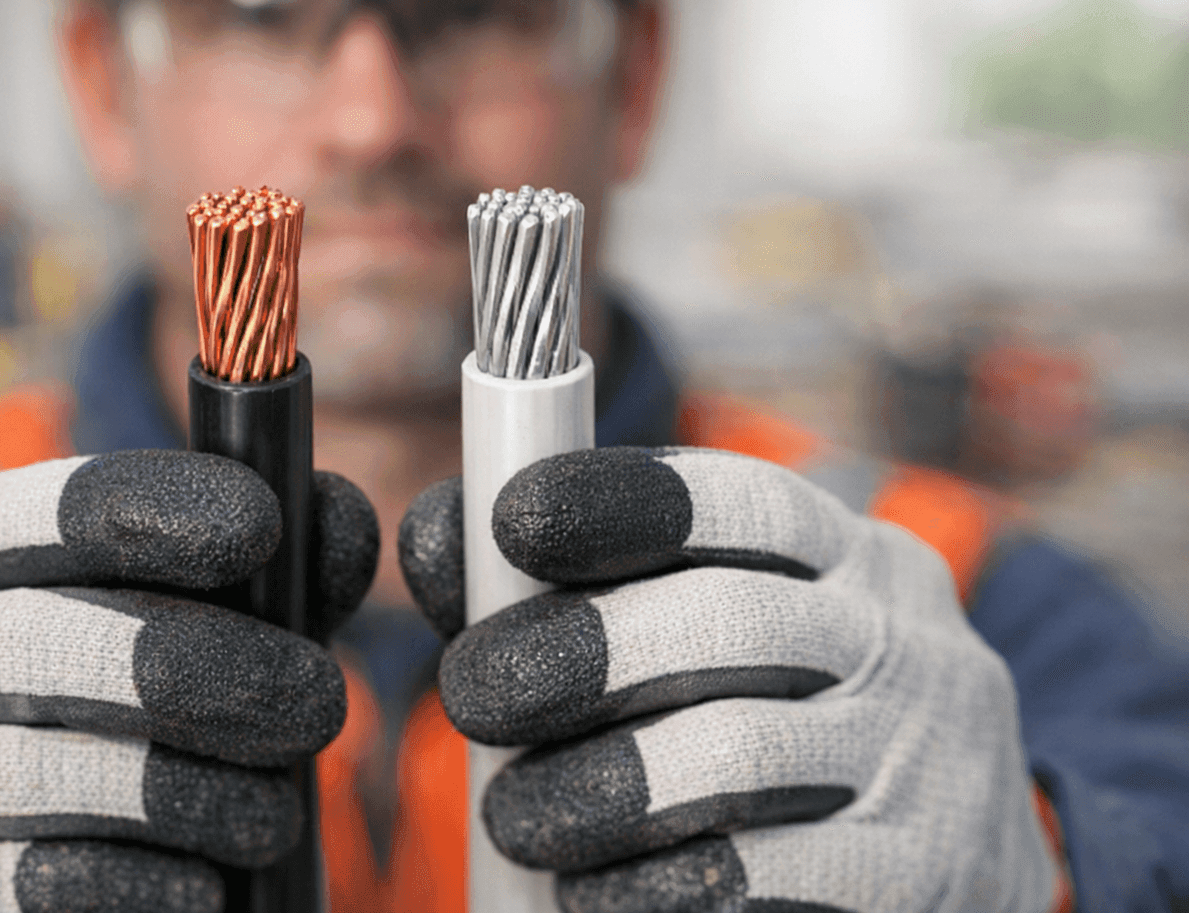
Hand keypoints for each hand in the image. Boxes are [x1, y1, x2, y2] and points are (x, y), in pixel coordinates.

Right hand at [0, 450, 376, 912]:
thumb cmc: (43, 716)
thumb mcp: (113, 621)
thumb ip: (232, 572)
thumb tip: (338, 520)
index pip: (9, 513)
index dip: (138, 506)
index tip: (261, 523)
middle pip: (30, 638)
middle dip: (195, 664)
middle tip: (315, 700)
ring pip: (25, 769)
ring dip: (178, 787)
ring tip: (274, 811)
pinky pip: (8, 886)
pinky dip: (123, 882)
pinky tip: (201, 885)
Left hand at [400, 446, 1058, 912]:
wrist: (931, 863)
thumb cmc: (766, 720)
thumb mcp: (698, 631)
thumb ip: (569, 584)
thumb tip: (440, 531)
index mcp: (846, 556)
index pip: (741, 498)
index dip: (618, 499)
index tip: (513, 522)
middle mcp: (901, 636)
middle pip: (728, 618)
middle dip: (580, 651)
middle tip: (473, 693)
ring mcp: (926, 755)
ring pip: (739, 752)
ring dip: (600, 786)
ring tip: (517, 817)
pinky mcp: (925, 871)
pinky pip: (778, 873)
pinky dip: (663, 884)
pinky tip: (592, 894)